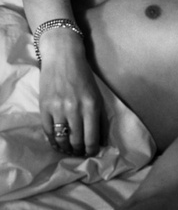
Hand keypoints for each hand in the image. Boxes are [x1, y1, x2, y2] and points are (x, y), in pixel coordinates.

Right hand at [38, 30, 106, 156]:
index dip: (91, 150)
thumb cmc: (83, 75)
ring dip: (66, 148)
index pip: (92, 138)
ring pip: (62, 139)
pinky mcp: (44, 107)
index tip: (92, 153)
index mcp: (92, 105)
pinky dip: (53, 141)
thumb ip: (99, 116)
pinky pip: (48, 131)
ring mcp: (58, 109)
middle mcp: (75, 109)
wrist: (63, 56)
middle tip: (80, 152)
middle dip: (79, 150)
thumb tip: (101, 139)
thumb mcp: (97, 94)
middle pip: (77, 141)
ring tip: (69, 149)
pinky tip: (57, 142)